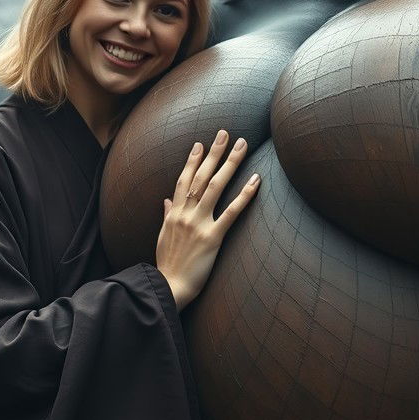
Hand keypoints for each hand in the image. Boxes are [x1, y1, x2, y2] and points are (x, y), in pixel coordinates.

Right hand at [155, 130, 259, 310]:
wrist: (168, 286)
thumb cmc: (167, 264)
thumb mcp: (163, 236)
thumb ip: (166, 216)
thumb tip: (166, 201)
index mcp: (174, 213)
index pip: (184, 180)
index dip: (192, 160)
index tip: (200, 144)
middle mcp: (185, 213)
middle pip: (201, 176)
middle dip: (214, 153)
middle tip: (225, 133)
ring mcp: (199, 224)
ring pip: (216, 187)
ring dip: (230, 164)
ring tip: (242, 145)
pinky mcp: (212, 238)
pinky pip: (231, 212)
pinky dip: (244, 194)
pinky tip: (256, 179)